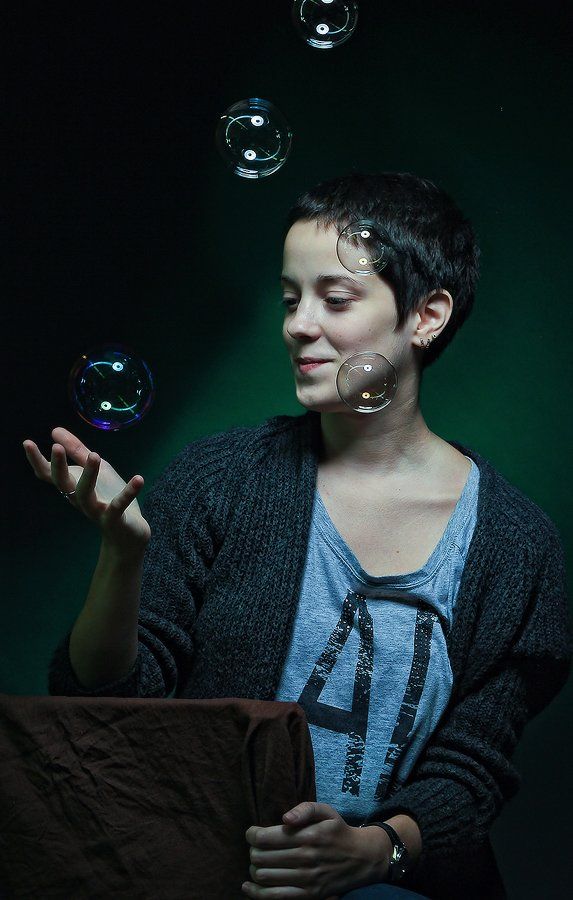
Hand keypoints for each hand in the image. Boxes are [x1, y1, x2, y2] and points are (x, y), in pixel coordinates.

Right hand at [23, 426, 150, 553]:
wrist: (127, 535)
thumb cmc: (109, 498)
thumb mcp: (96, 470)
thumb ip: (77, 451)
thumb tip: (54, 430)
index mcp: (72, 487)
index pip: (49, 474)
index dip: (37, 460)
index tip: (27, 442)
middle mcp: (79, 499)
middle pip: (63, 483)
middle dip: (59, 466)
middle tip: (56, 447)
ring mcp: (96, 511)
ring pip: (86, 495)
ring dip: (89, 475)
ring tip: (95, 455)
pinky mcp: (114, 519)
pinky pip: (119, 505)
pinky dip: (128, 492)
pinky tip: (138, 478)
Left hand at [243, 801, 390, 898]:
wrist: (362, 859)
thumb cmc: (338, 832)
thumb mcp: (326, 812)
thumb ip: (305, 809)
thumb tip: (284, 818)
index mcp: (308, 835)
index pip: (265, 838)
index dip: (252, 835)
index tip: (252, 833)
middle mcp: (305, 858)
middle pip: (261, 857)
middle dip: (252, 851)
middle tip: (256, 848)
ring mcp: (306, 879)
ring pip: (264, 877)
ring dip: (254, 869)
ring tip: (258, 862)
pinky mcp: (309, 895)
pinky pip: (275, 897)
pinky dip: (256, 893)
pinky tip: (248, 886)